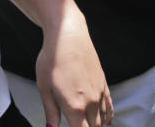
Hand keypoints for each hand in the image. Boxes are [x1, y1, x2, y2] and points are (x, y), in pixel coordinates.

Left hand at [36, 9, 112, 126]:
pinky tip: (103, 122)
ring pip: (101, 121)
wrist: (68, 36)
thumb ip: (50, 111)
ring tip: (83, 122)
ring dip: (93, 125)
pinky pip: (109, 109)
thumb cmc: (52, 59)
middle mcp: (91, 103)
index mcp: (75, 107)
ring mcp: (99, 94)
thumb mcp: (44, 86)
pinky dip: (106, 118)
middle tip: (73, 122)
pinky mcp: (104, 85)